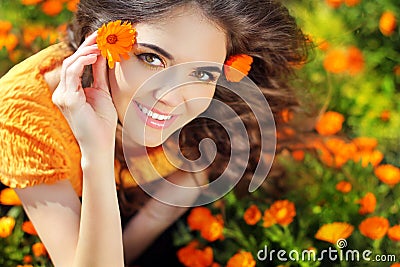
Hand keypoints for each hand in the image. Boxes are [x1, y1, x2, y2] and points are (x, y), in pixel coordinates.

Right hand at [52, 32, 117, 154]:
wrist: (100, 144)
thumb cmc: (102, 122)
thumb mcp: (102, 92)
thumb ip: (100, 74)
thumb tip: (102, 55)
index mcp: (70, 91)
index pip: (75, 64)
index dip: (86, 49)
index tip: (99, 38)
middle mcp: (62, 92)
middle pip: (71, 61)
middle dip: (86, 47)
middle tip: (101, 36)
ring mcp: (62, 96)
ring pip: (70, 65)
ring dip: (86, 52)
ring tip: (101, 45)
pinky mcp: (67, 99)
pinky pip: (72, 74)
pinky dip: (83, 62)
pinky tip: (95, 56)